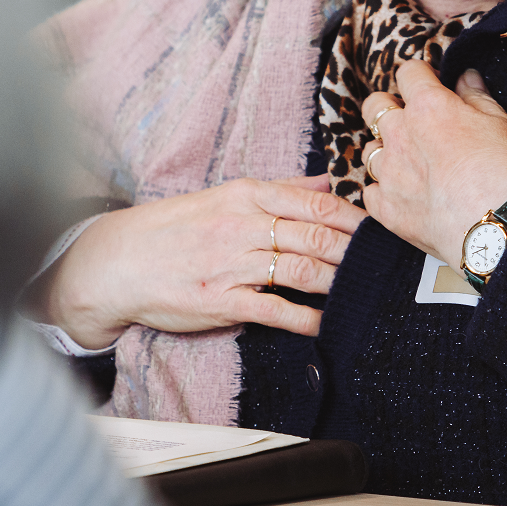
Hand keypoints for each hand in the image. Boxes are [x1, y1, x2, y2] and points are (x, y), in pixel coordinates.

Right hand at [35, 177, 365, 347]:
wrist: (120, 260)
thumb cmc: (176, 228)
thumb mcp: (225, 195)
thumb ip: (281, 189)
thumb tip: (327, 181)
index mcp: (248, 195)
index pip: (317, 203)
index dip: (357, 219)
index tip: (383, 230)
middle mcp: (244, 225)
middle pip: (318, 237)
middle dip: (357, 253)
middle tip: (386, 265)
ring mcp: (234, 264)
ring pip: (304, 271)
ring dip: (340, 284)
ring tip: (365, 293)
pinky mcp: (223, 300)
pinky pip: (276, 309)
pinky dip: (308, 318)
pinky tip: (327, 324)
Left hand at [359, 62, 506, 265]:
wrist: (494, 228)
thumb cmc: (504, 171)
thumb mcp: (502, 123)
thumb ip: (477, 96)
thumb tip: (465, 77)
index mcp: (428, 106)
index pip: (409, 72)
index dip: (420, 75)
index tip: (429, 84)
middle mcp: (400, 133)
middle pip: (374, 105)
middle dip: (388, 107)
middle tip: (411, 120)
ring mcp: (388, 171)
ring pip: (371, 150)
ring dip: (387, 151)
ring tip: (412, 164)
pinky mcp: (385, 206)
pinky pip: (371, 191)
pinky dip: (385, 191)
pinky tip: (405, 194)